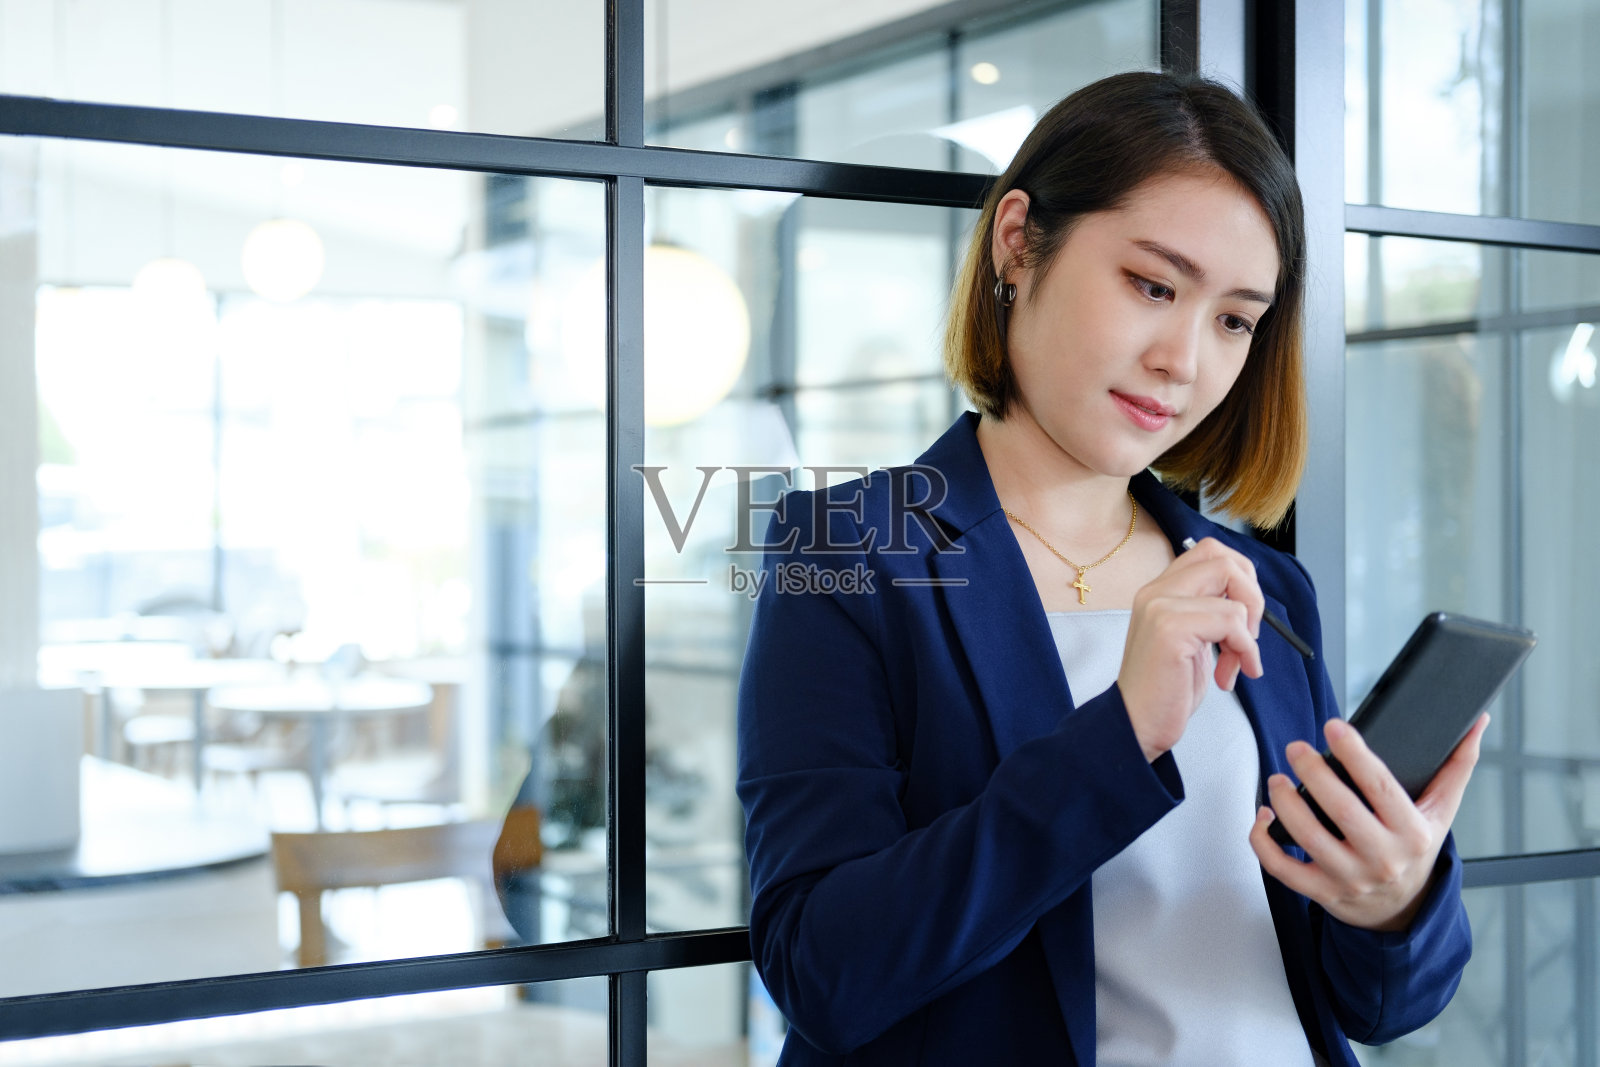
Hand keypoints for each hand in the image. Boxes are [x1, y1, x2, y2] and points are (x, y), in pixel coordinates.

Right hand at [1117, 537, 1263, 761]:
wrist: (1136, 724)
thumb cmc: (1167, 688)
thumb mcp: (1192, 639)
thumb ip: (1209, 610)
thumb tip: (1249, 598)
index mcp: (1159, 590)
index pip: (1210, 552)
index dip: (1241, 578)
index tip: (1243, 616)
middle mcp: (1156, 591)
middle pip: (1224, 560)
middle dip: (1252, 596)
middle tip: (1248, 634)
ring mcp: (1161, 607)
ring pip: (1233, 592)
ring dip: (1248, 634)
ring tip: (1236, 663)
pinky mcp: (1170, 629)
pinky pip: (1231, 621)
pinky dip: (1244, 650)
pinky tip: (1229, 676)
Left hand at [1250, 712, 1489, 931]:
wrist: (1403, 910)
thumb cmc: (1416, 848)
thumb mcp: (1442, 811)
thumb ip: (1458, 766)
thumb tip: (1478, 722)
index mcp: (1412, 832)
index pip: (1381, 787)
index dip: (1355, 754)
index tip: (1333, 726)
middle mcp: (1382, 857)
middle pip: (1341, 810)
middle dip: (1313, 774)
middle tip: (1295, 748)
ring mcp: (1350, 878)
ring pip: (1309, 839)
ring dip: (1285, 805)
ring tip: (1276, 779)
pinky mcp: (1322, 892)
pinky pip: (1284, 870)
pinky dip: (1264, 843)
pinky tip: (1262, 816)